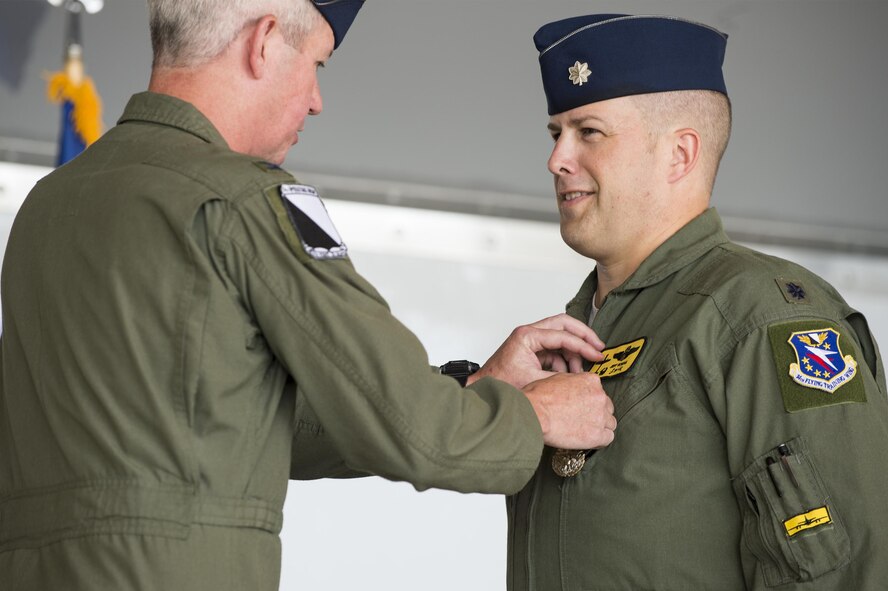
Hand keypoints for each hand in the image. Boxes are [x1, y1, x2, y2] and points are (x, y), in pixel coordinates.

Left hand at [468, 313, 604, 388]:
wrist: (483, 391)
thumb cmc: (501, 385)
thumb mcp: (534, 381)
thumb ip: (559, 377)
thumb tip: (581, 378)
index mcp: (527, 336)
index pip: (562, 334)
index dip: (583, 345)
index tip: (598, 355)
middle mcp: (529, 333)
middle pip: (564, 325)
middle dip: (583, 336)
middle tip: (599, 349)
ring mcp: (531, 340)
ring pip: (561, 337)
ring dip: (574, 353)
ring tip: (580, 372)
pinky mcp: (532, 350)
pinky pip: (555, 350)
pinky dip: (565, 360)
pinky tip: (569, 374)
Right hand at [522, 372, 615, 449]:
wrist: (534, 413)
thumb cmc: (539, 397)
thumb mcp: (557, 378)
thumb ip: (573, 383)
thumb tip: (574, 389)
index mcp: (591, 381)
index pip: (599, 392)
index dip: (590, 401)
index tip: (583, 407)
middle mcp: (599, 397)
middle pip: (607, 407)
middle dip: (597, 413)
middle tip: (582, 419)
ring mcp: (600, 416)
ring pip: (609, 423)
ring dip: (599, 427)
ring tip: (584, 430)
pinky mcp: (597, 435)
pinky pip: (608, 438)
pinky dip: (599, 440)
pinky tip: (588, 439)